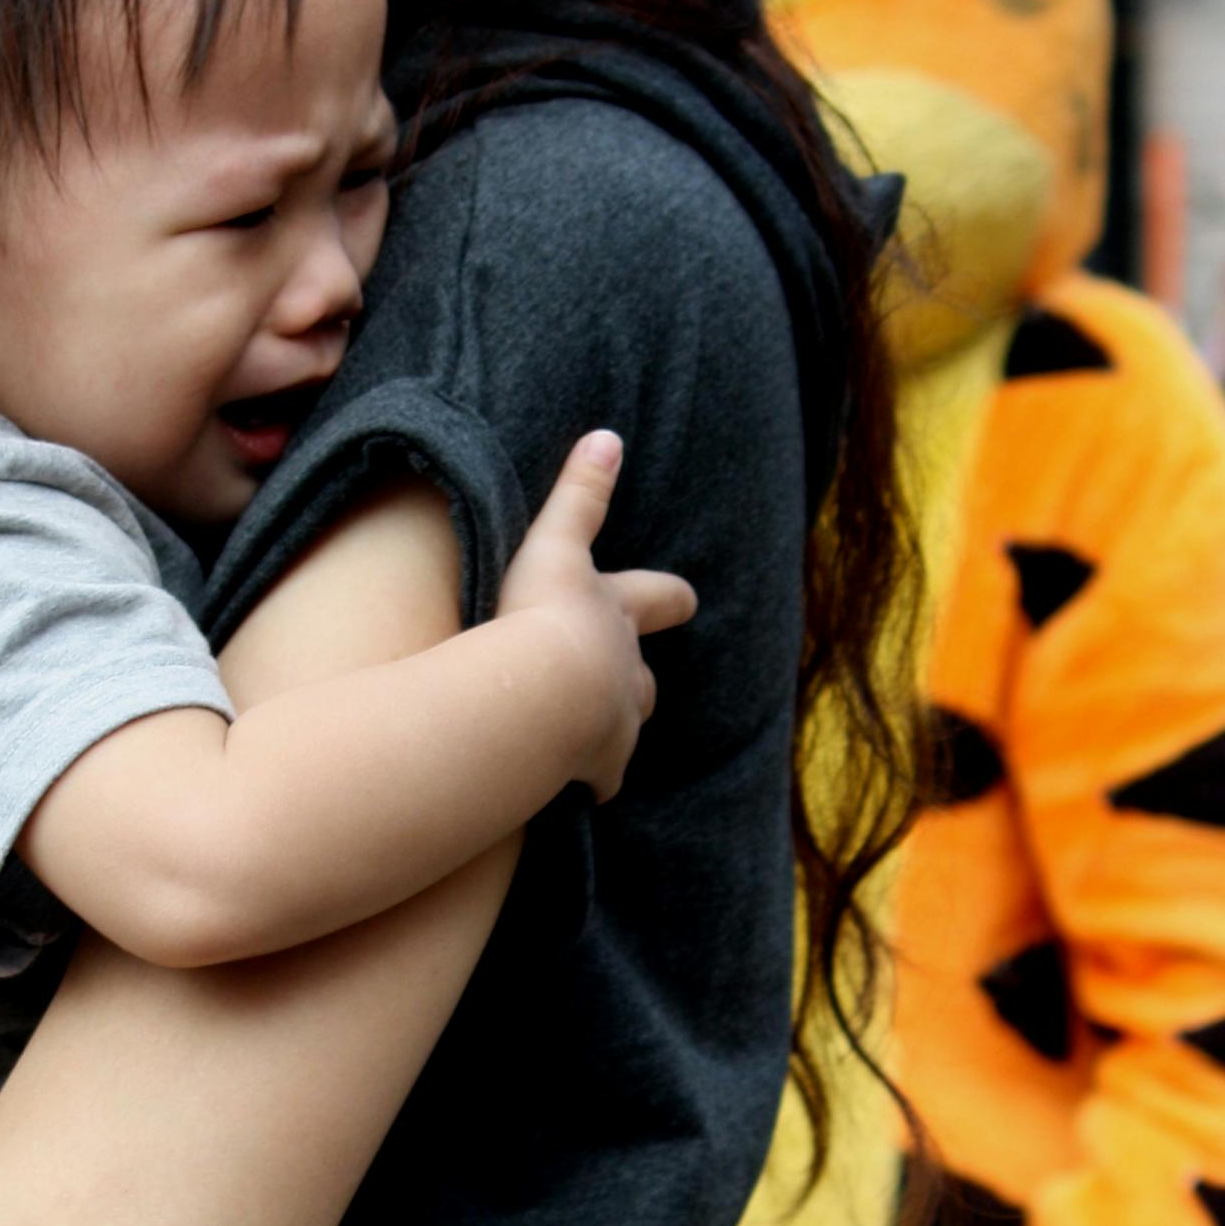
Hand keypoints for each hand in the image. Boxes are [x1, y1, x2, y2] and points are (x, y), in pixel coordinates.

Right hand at [496, 433, 697, 799]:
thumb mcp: (556, 545)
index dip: (670, 599)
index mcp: (617, 616)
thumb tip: (608, 435)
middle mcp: (626, 671)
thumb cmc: (541, 616)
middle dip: (635, 682)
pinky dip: (589, 781)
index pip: (661, 599)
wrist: (540, 695)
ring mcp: (616, 724)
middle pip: (646, 679)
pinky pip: (599, 780)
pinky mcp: (598, 766)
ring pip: (624, 730)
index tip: (684, 602)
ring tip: (588, 742)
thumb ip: (580, 493)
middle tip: (621, 685)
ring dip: (611, 733)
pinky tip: (573, 790)